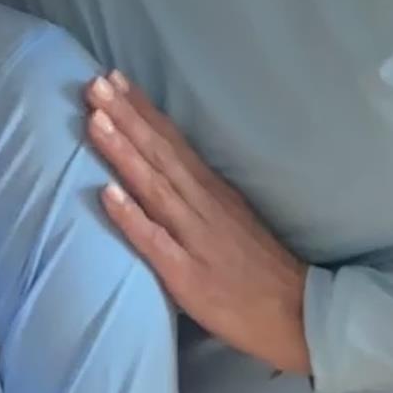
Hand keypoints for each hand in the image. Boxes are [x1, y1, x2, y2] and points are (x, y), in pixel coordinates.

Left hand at [87, 73, 311, 375]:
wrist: (298, 315)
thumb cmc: (259, 270)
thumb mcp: (232, 218)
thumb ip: (198, 195)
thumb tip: (165, 168)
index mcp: (211, 191)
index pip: (171, 141)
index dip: (141, 109)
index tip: (113, 77)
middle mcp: (202, 204)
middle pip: (158, 153)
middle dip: (125, 116)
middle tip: (94, 82)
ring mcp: (194, 237)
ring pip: (153, 186)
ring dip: (123, 151)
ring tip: (95, 119)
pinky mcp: (187, 274)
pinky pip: (154, 240)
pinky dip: (131, 215)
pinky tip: (107, 193)